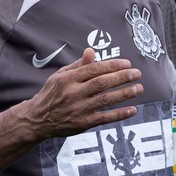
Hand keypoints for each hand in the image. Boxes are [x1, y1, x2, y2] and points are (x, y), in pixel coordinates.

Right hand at [26, 48, 143, 136]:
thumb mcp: (60, 76)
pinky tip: (132, 109)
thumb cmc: (51, 94)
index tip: (127, 64)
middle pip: (102, 83)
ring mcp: (79, 109)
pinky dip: (119, 114)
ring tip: (138, 88)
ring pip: (105, 100)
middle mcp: (74, 93)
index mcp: (68, 79)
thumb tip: (91, 51)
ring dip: (124, 94)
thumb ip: (78, 65)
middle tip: (136, 73)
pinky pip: (104, 118)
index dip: (112, 66)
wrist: (37, 119)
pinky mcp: (83, 123)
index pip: (94, 69)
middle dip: (122, 77)